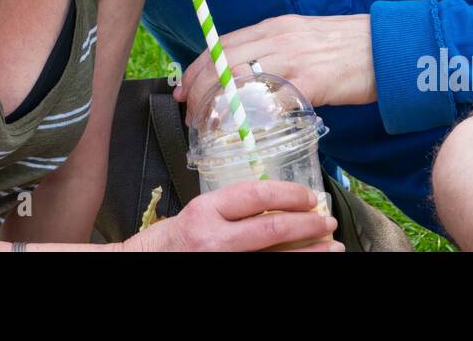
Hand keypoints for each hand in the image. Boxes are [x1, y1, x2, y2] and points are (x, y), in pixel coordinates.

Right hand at [121, 180, 340, 251]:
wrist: (140, 266)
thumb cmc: (168, 241)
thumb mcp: (197, 213)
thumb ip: (231, 209)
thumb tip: (278, 206)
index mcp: (205, 210)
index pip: (256, 194)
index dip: (289, 193)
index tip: (310, 196)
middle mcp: (214, 238)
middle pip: (273, 228)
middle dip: (308, 224)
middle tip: (328, 221)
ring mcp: (221, 262)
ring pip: (277, 257)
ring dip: (310, 253)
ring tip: (332, 247)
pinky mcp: (227, 278)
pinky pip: (267, 271)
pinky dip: (290, 266)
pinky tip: (307, 263)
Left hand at [172, 13, 376, 118]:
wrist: (389, 45)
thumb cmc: (348, 46)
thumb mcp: (304, 36)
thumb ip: (277, 50)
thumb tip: (251, 74)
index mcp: (274, 27)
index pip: (222, 44)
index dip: (197, 67)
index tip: (183, 88)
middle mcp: (278, 38)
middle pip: (222, 62)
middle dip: (198, 90)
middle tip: (190, 114)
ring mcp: (294, 58)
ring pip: (240, 80)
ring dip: (217, 106)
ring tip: (209, 127)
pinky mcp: (313, 80)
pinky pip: (273, 101)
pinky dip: (253, 118)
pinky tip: (244, 133)